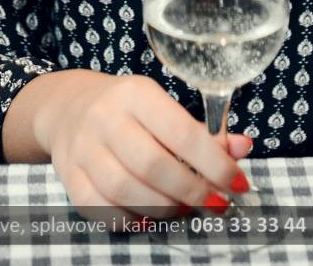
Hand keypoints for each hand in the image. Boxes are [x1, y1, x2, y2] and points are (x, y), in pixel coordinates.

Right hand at [34, 70, 252, 223]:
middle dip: (191, 190)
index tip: (238, 183)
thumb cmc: (128, 110)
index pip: (180, 131)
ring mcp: (83, 148)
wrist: (69, 108)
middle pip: (152, 165)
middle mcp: (105, 118)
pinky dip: (131, 219)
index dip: (213, 163)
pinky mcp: (69, 176)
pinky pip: (101, 209)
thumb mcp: (163, 107)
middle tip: (214, 203)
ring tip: (185, 208)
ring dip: (164, 208)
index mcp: (136, 93)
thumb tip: (243, 148)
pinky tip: (151, 214)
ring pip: (125, 190)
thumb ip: (202, 132)